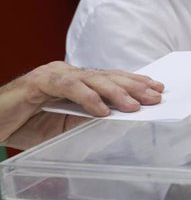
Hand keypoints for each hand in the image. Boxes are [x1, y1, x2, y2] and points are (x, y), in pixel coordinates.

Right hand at [0, 62, 164, 146]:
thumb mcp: (64, 126)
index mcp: (77, 81)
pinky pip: (69, 88)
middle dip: (134, 87)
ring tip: (134, 106)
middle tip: (156, 97)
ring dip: (116, 93)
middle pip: (108, 77)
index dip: (135, 82)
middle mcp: (68, 73)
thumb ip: (87, 121)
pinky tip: (102, 111)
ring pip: (93, 80)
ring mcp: (54, 74)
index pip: (111, 79)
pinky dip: (87, 99)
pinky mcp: (38, 82)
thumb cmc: (25, 123)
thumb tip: (117, 121)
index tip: (157, 89)